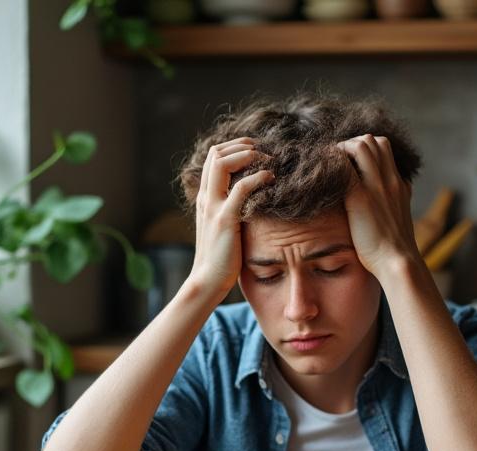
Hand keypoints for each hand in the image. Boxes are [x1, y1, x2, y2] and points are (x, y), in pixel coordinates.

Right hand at [187, 138, 273, 303]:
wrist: (208, 280)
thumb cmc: (221, 256)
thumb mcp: (223, 226)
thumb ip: (231, 208)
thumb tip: (253, 198)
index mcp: (205, 197)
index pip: (213, 157)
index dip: (234, 147)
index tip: (255, 151)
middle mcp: (206, 197)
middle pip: (215, 153)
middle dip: (241, 145)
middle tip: (263, 151)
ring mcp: (213, 207)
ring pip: (221, 162)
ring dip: (247, 155)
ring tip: (267, 160)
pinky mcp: (225, 219)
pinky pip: (241, 188)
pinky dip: (258, 177)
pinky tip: (271, 179)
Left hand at [339, 135, 419, 278]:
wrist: (398, 262)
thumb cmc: (394, 249)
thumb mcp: (398, 218)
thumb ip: (391, 203)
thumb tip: (380, 202)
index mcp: (399, 185)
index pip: (385, 148)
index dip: (365, 148)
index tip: (350, 162)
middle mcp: (390, 180)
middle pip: (374, 140)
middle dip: (352, 144)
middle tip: (337, 162)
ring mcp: (377, 187)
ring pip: (361, 145)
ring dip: (342, 150)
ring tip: (330, 167)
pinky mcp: (361, 198)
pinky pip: (344, 167)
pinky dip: (332, 164)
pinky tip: (323, 176)